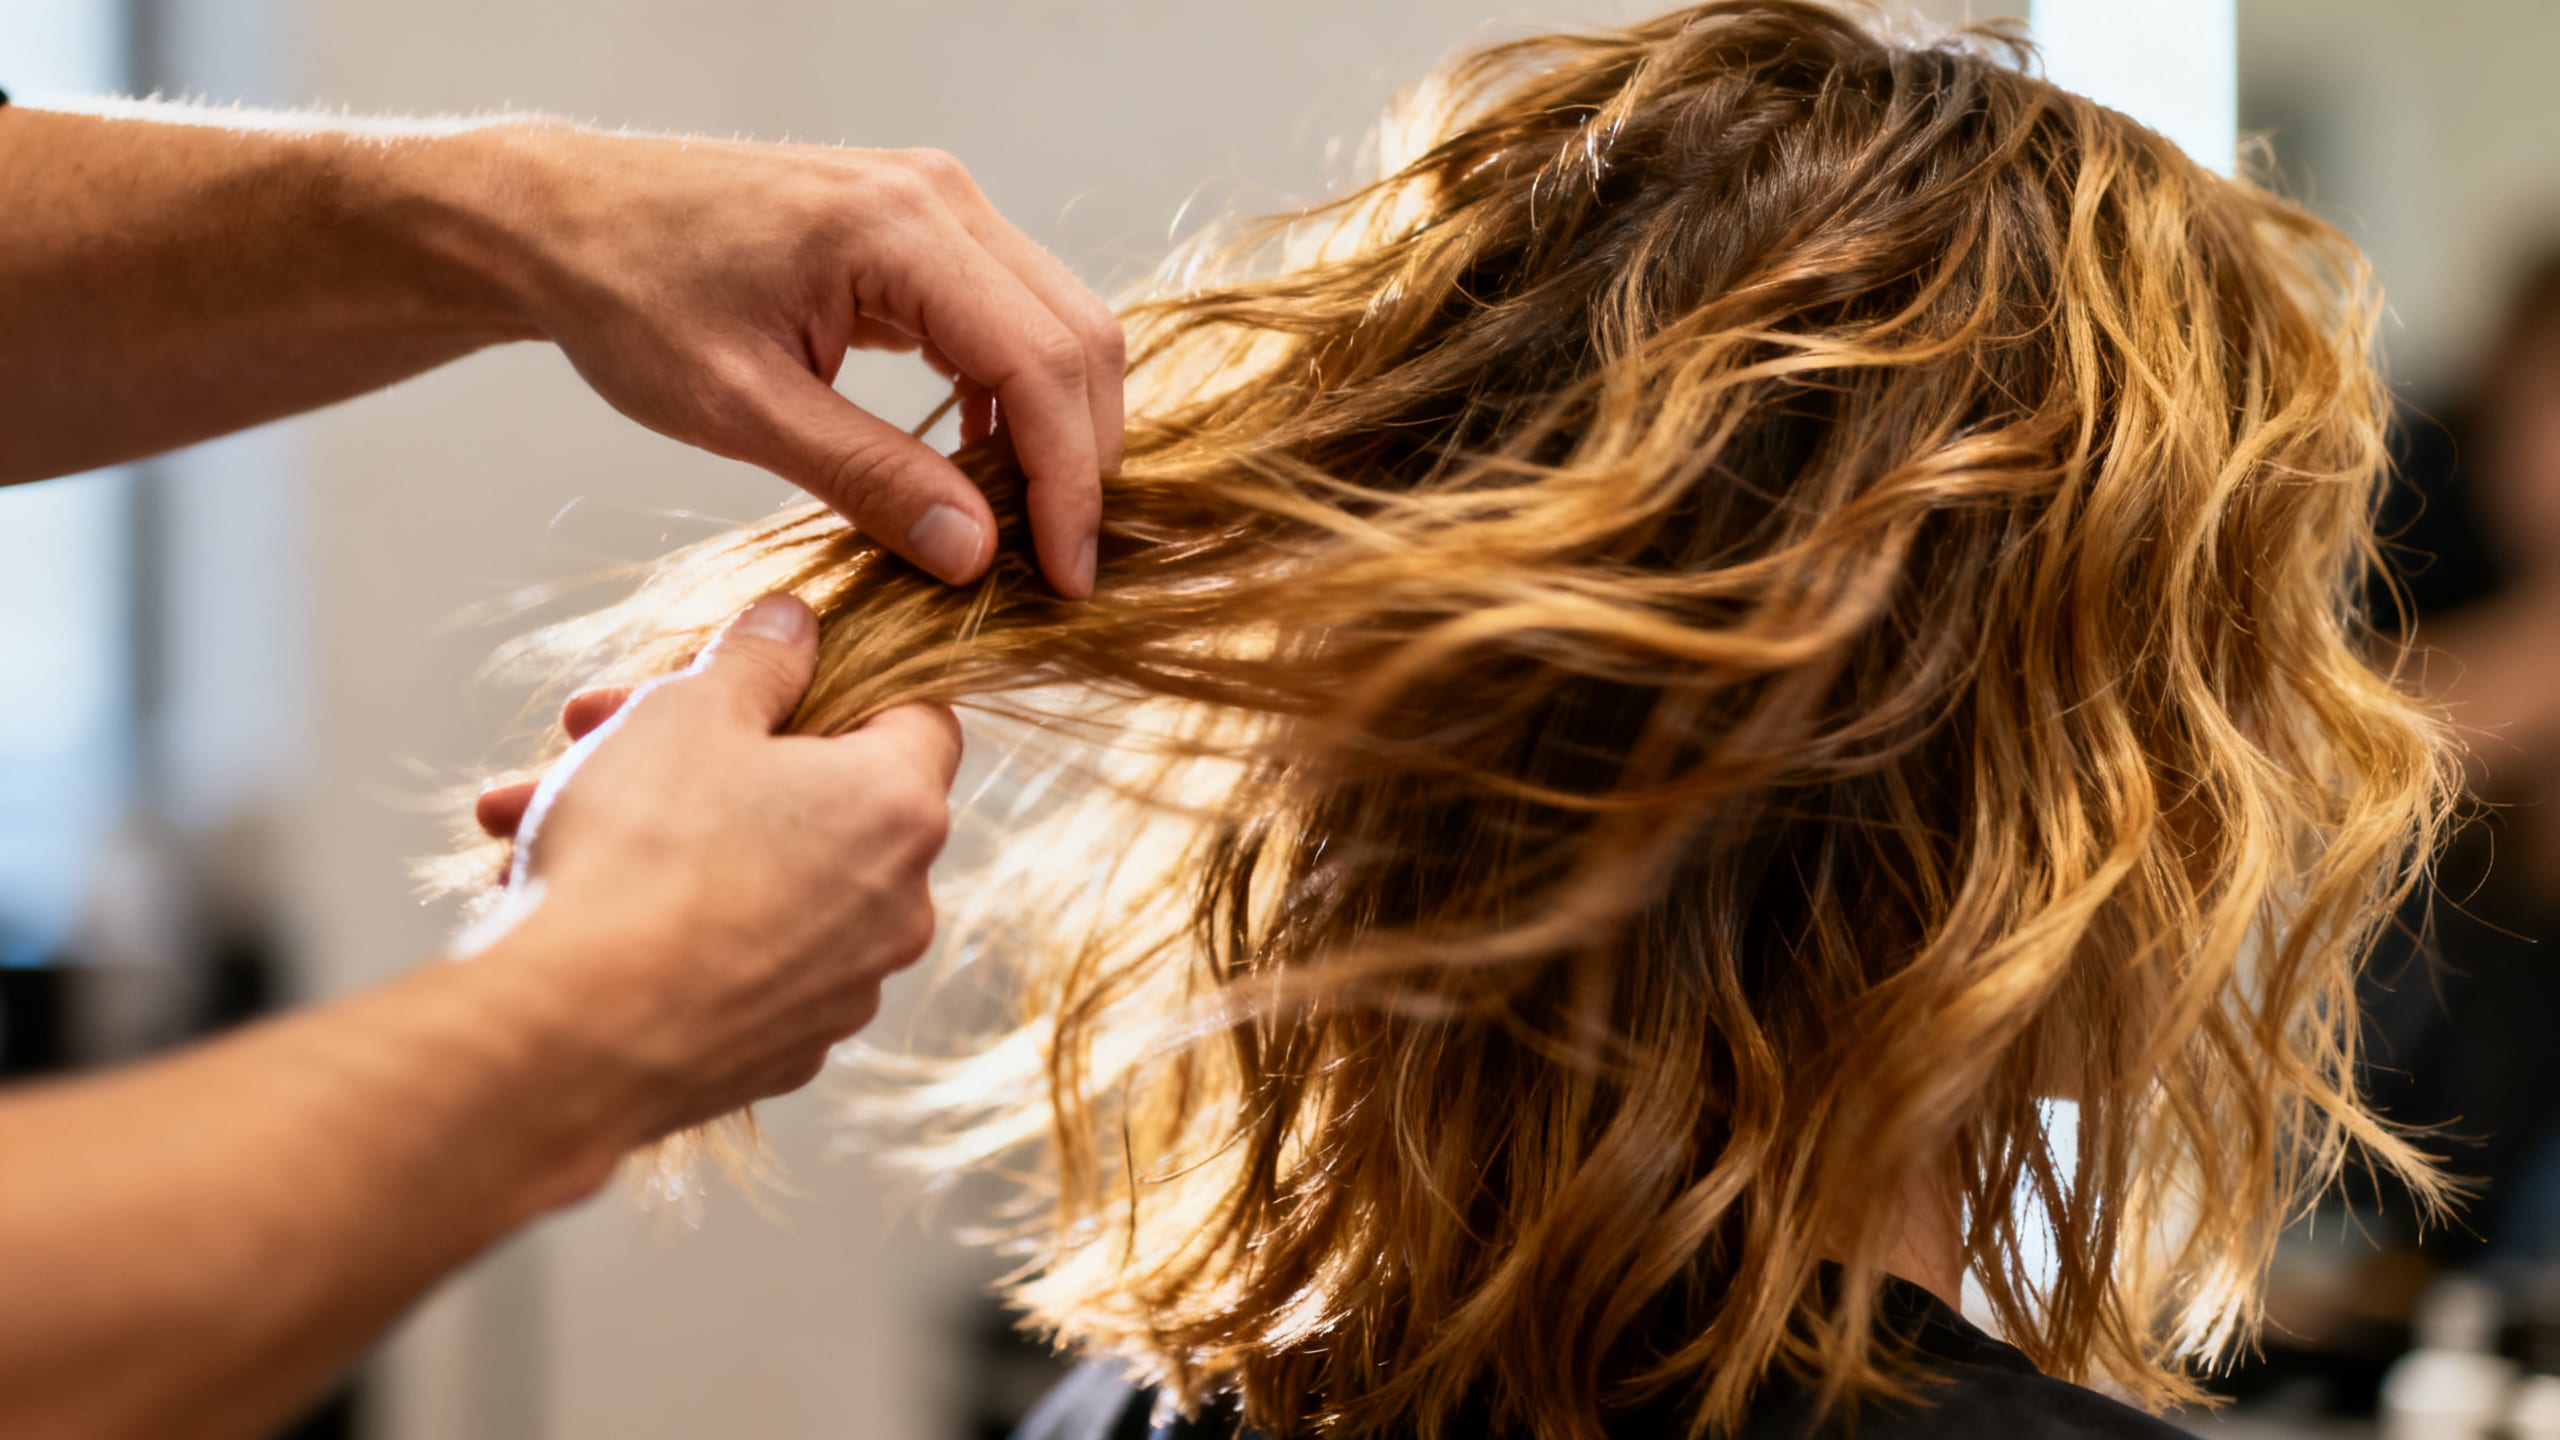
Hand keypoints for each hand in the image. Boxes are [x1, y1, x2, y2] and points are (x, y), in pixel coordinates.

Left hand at [451, 125, 1121, 596]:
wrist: (564, 219)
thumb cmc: (631, 300)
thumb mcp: (741, 410)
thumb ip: (867, 477)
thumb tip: (977, 554)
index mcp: (897, 230)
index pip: (1041, 364)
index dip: (1068, 483)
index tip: (1065, 578)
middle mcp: (939, 198)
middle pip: (1078, 338)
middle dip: (1080, 461)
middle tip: (1056, 566)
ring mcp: (937, 203)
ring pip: (1059, 325)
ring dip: (1056, 429)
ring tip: (1021, 526)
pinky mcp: (922, 227)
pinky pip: (1010, 314)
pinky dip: (1015, 396)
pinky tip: (976, 463)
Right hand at [468, 594, 959, 1141]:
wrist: (569, 1036)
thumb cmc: (641, 851)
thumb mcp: (692, 712)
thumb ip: (759, 657)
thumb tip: (799, 622)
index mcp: (901, 809)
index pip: (917, 717)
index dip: (836, 682)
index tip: (753, 678)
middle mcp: (900, 907)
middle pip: (817, 796)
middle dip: (702, 752)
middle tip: (592, 729)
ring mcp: (845, 990)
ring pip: (761, 875)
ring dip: (662, 832)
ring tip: (527, 810)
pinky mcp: (785, 1050)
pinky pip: (738, 956)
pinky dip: (672, 920)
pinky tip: (569, 897)